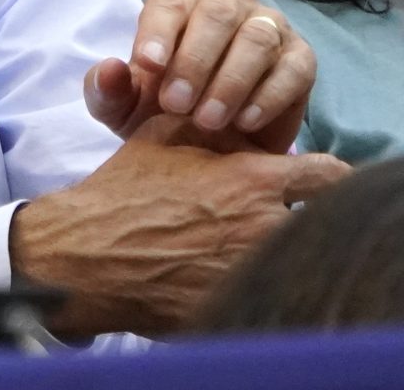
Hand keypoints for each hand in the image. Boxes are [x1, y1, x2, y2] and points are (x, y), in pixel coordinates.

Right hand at [10, 114, 348, 334]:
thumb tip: (237, 113)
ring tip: (243, 247)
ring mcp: (256, 269)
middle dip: (300, 216)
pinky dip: (255, 283)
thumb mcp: (163, 135)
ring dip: (277, 251)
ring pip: (295, 258)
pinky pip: (268, 292)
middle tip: (271, 218)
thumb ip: (211, 124)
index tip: (312, 184)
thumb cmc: (124, 191)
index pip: (329, 175)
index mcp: (255, 179)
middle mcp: (265, 224)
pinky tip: (222, 273)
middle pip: (319, 222)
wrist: (88, 251)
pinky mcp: (239, 303)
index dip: (324, 178)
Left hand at [84, 0, 316, 154]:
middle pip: (217, 14)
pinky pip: (293, 68)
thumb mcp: (123, 106)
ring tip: (207, 120)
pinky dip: (270, 96)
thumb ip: (106, 89)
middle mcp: (228, 0)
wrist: (211, 143)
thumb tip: (109, 68)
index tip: (147, 67)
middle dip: (194, 61)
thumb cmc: (160, 110)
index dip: (158, 32)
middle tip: (175, 105)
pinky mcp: (300, 57)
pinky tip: (245, 122)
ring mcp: (269, 25)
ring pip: (256, 39)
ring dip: (230, 81)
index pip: (169, 2)